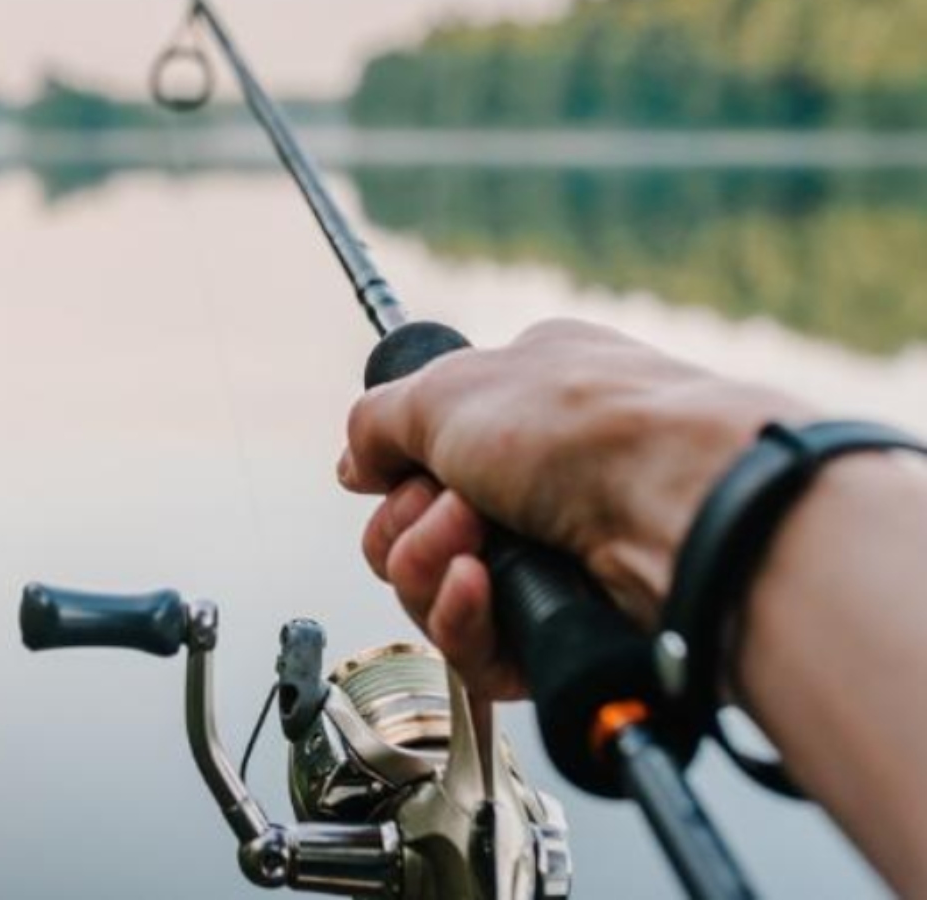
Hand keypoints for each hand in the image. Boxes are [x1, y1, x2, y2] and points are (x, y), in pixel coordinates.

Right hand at [339, 319, 814, 697]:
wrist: (681, 506)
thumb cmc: (582, 426)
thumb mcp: (448, 388)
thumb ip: (378, 421)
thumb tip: (354, 464)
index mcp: (522, 401)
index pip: (423, 451)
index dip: (396, 470)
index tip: (393, 471)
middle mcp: (538, 477)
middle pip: (412, 527)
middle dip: (407, 522)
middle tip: (452, 507)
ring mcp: (552, 555)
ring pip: (433, 590)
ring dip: (428, 565)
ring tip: (473, 545)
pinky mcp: (559, 629)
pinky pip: (472, 647)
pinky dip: (461, 618)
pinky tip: (481, 588)